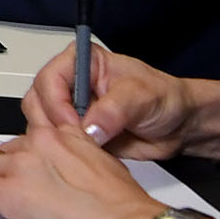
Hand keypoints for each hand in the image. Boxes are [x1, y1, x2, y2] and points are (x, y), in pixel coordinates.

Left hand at [0, 123, 166, 218]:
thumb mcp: (104, 170)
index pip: (29, 136)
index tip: (6, 152)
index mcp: (66, 137)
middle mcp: (39, 144)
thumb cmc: (123, 207)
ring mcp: (21, 166)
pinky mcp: (8, 191)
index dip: (13, 146)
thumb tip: (69, 178)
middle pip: (2, 151)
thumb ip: (80, 165)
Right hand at [25, 46, 200, 157]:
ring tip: (82, 147)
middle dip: (51, 122)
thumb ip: (115, 109)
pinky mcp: (77, 133)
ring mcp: (73, 110)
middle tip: (73, 138)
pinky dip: (64, 152)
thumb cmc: (166, 99)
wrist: (181, 126)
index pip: (49, 78)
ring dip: (56, 138)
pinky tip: (84, 155)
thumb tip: (89, 127)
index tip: (72, 122)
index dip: (55, 102)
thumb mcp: (144, 97)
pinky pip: (57, 143)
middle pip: (37, 101)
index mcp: (83, 63)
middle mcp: (73, 85)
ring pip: (42, 123)